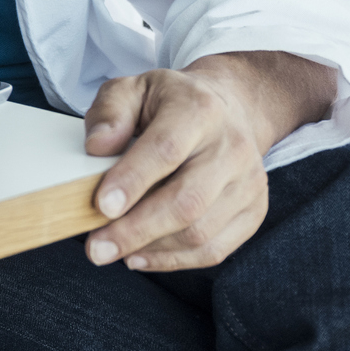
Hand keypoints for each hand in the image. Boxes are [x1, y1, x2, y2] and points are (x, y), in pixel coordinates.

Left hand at [81, 52, 336, 271]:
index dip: (133, 180)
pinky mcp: (254, 211)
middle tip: (96, 248)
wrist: (229, 109)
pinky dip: (174, 260)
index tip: (101, 206)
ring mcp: (248, 183)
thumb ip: (110, 113)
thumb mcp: (132, 89)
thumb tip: (97, 146)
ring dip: (151, 249)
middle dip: (136, 230)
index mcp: (199, 110)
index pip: (166, 150)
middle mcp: (231, 147)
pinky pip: (214, 249)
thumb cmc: (170, 102)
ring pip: (200, 232)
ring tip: (112, 250)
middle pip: (186, 201)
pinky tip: (140, 256)